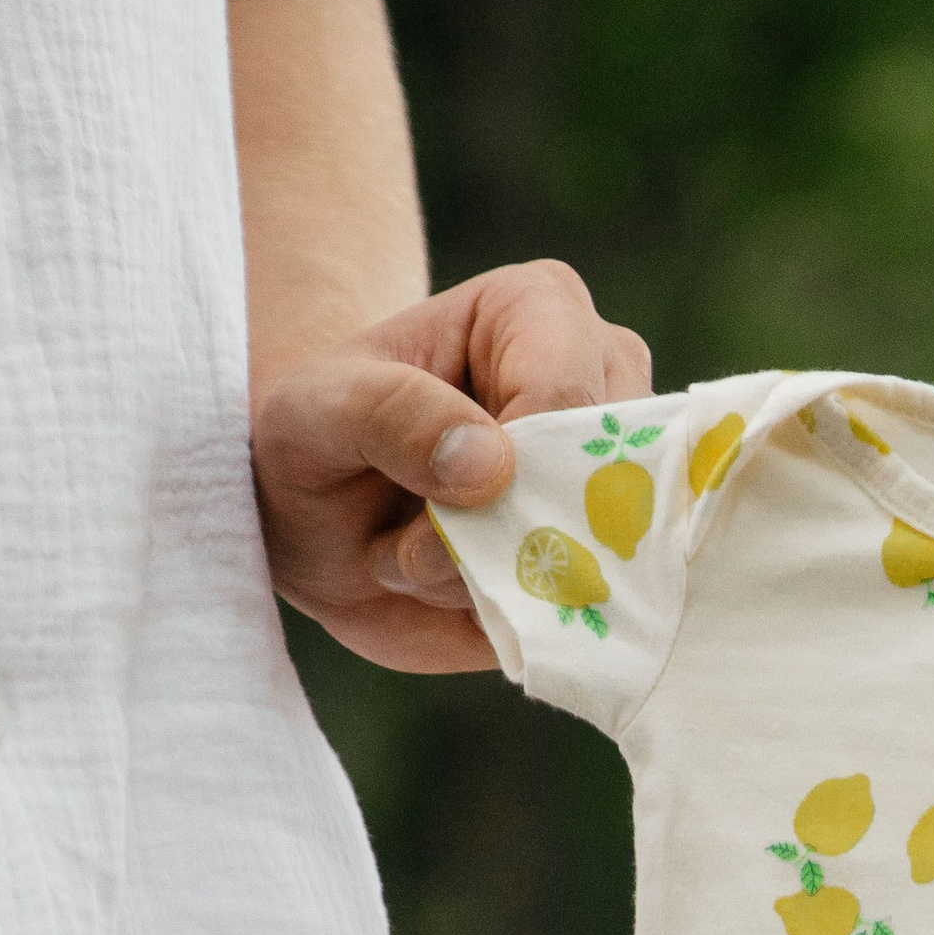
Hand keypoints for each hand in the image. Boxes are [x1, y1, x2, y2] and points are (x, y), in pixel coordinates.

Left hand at [253, 257, 651, 670]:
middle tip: (410, 547)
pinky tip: (458, 597)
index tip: (425, 511)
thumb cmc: (317, 436)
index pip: (565, 394)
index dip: (503, 472)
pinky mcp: (611, 556)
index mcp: (542, 312)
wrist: (318, 521)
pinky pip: (589, 610)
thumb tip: (491, 465)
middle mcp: (604, 383)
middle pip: (601, 482)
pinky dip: (512, 622)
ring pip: (598, 555)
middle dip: (496, 540)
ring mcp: (620, 474)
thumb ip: (388, 416)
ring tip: (424, 559)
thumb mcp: (313, 413)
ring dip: (492, 585)